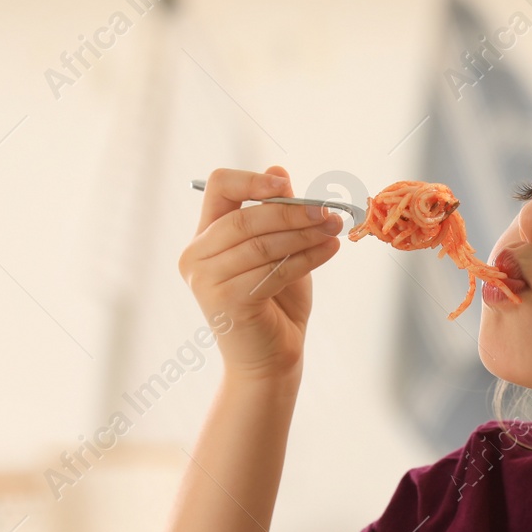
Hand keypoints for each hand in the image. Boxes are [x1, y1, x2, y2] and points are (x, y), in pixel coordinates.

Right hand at [179, 166, 344, 379]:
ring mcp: (206, 281)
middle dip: (292, 212)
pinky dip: (307, 257)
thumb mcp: (278, 252)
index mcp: (205, 237)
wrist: (270, 360)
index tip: (288, 186)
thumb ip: (274, 216)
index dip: (252, 180)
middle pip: (244, 217)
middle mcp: (196, 256)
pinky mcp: (226, 302)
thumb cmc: (275, 304)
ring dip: (305, 233)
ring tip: (335, 228)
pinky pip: (273, 270)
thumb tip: (279, 171)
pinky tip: (330, 249)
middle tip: (328, 210)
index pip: (219, 188)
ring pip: (261, 244)